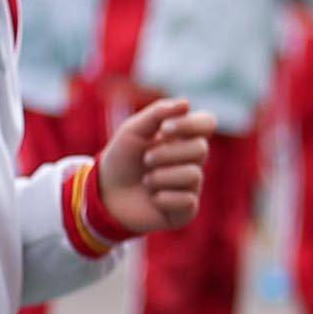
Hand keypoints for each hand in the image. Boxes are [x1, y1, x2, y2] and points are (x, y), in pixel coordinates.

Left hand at [93, 95, 209, 239]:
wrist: (105, 194)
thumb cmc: (122, 159)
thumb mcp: (133, 131)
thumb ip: (157, 113)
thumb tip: (186, 103)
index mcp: (183, 137)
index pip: (207, 122)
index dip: (191, 124)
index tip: (164, 129)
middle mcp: (192, 160)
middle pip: (201, 149)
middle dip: (168, 153)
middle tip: (146, 159)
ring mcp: (191, 185)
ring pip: (193, 175)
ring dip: (162, 177)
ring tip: (146, 181)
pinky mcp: (186, 210)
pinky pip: (188, 201)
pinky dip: (164, 198)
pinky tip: (153, 199)